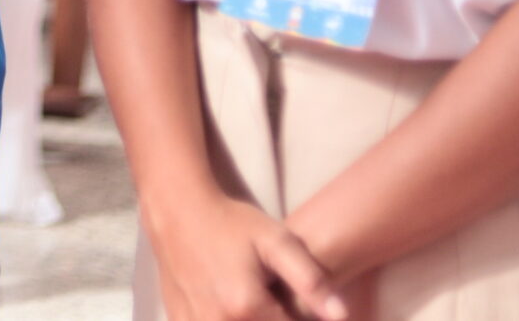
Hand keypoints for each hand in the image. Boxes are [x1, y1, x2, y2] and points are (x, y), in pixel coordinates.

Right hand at [150, 191, 346, 320]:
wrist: (178, 209)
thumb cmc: (232, 223)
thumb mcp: (277, 241)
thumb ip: (311, 280)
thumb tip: (341, 316)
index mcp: (248, 308)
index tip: (303, 308)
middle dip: (278, 317)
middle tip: (274, 295)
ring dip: (253, 319)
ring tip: (258, 301)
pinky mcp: (180, 320)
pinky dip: (228, 320)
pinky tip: (232, 304)